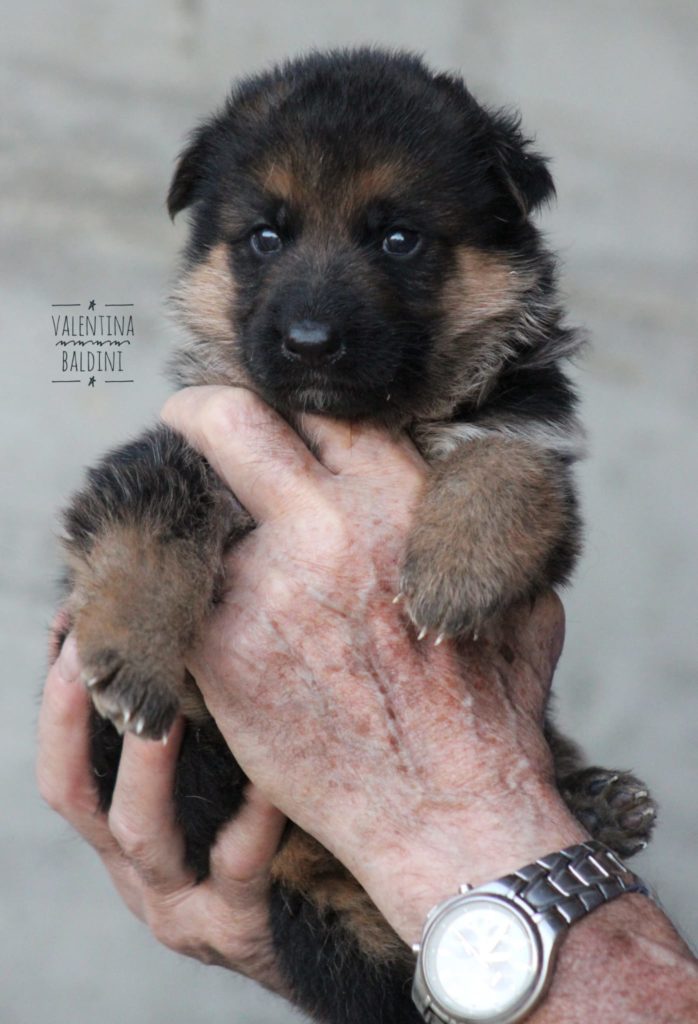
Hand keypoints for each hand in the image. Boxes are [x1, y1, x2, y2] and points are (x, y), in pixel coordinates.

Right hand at [36, 627, 289, 995]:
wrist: (307, 938)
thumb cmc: (253, 851)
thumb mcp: (205, 801)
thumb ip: (183, 738)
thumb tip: (174, 639)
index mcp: (118, 838)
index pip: (62, 771)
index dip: (58, 708)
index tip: (72, 634)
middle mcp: (133, 872)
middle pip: (74, 797)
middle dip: (76, 718)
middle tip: (95, 653)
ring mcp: (177, 904)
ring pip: (141, 831)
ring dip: (148, 764)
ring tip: (164, 710)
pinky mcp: (233, 925)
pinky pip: (238, 860)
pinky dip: (254, 812)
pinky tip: (272, 772)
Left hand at [161, 386, 585, 942]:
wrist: (444, 814)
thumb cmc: (485, 710)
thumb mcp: (515, 597)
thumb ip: (481, 536)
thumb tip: (464, 498)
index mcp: (396, 501)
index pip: (310, 411)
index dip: (276, 409)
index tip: (257, 425)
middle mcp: (325, 528)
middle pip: (225, 421)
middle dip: (195, 417)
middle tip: (182, 435)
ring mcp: (264, 587)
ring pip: (190, 513)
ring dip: (188, 521)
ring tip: (193, 544)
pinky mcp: (221, 651)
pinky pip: (176, 594)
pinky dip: (176, 594)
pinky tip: (193, 613)